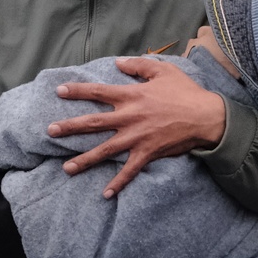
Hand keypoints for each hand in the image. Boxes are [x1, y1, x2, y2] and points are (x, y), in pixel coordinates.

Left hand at [49, 58, 227, 197]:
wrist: (207, 117)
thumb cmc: (186, 92)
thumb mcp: (163, 71)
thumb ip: (139, 65)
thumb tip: (119, 62)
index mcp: (132, 96)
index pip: (98, 92)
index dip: (78, 91)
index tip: (59, 91)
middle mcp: (130, 117)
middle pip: (94, 123)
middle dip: (70, 127)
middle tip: (50, 132)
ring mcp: (137, 137)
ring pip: (106, 150)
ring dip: (85, 159)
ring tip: (66, 168)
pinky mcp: (148, 153)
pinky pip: (130, 171)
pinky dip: (118, 183)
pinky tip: (105, 194)